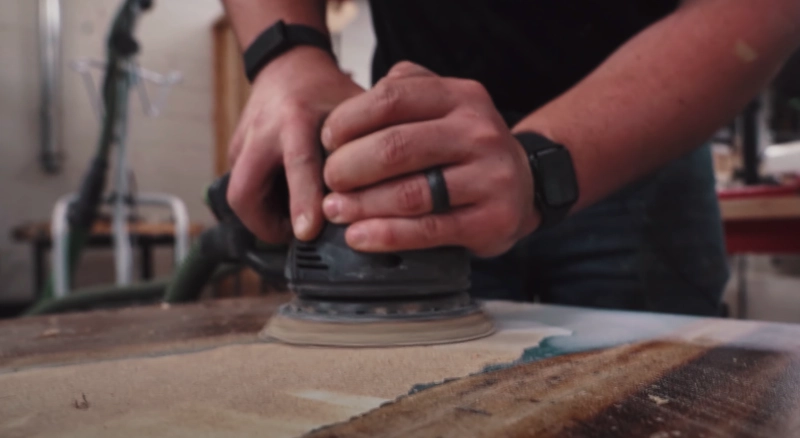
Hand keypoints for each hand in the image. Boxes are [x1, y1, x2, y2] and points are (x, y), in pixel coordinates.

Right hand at [226, 47, 363, 243]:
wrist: (288, 66)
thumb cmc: (326, 92)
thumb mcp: (353, 109)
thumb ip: (370, 143)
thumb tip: (390, 188)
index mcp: (297, 118)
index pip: (298, 165)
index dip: (303, 202)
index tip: (308, 232)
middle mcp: (263, 131)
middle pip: (244, 192)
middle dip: (265, 225)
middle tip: (297, 237)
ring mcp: (242, 142)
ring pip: (239, 197)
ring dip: (265, 218)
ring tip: (297, 220)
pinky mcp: (233, 151)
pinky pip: (241, 189)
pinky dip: (262, 204)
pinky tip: (287, 201)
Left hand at [320, 61, 539, 257]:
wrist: (527, 184)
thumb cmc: (467, 146)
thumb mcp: (445, 104)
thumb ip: (404, 91)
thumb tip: (350, 111)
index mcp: (461, 97)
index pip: (391, 99)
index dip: (348, 120)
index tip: (328, 140)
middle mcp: (479, 132)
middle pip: (395, 147)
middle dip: (348, 167)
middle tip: (330, 180)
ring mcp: (489, 178)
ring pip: (410, 193)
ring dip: (361, 205)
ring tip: (335, 209)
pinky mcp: (491, 220)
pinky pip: (428, 230)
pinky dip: (386, 235)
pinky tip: (359, 236)